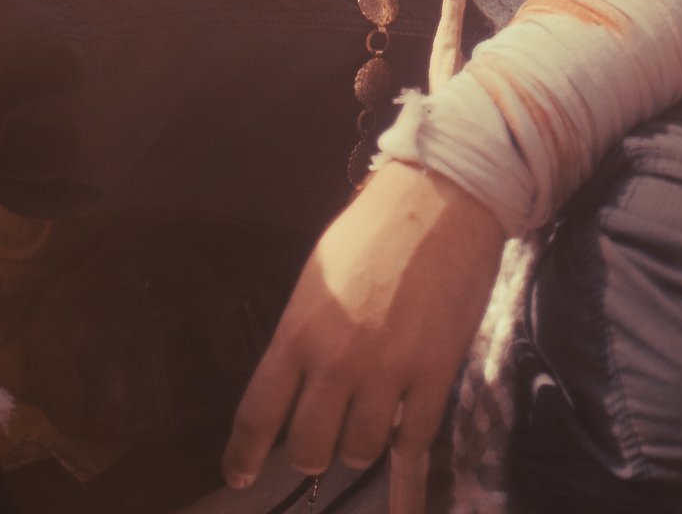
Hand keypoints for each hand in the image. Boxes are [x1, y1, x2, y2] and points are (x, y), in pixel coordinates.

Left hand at [224, 161, 504, 486]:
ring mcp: (388, 373)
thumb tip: (295, 379)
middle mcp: (337, 361)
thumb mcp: (319, 274)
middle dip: (309, 453)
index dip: (243, 456)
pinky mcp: (433, 378)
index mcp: (299, 330)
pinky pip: (413, 449)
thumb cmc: (374, 227)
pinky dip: (408, 487)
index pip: (258, 415)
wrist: (441, 198)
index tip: (240, 476)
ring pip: (358, 452)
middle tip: (316, 443)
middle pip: (308, 448)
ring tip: (364, 427)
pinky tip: (403, 508)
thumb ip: (303, 332)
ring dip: (357, 447)